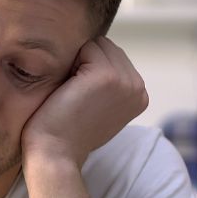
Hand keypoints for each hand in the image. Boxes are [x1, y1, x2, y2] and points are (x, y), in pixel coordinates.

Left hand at [21, 36, 147, 167]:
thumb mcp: (100, 107)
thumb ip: (109, 85)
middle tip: (75, 96)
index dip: (91, 71)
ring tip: (73, 92)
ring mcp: (125, 81)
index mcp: (140, 95)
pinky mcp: (107, 75)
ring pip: (97, 45)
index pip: (115, 58)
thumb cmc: (68, 132)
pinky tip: (68, 89)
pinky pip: (85, 47)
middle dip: (86, 63)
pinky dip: (70, 63)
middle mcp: (138, 87)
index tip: (84, 99)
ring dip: (78, 62)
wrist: (56, 153)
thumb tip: (97, 52)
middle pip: (107, 47)